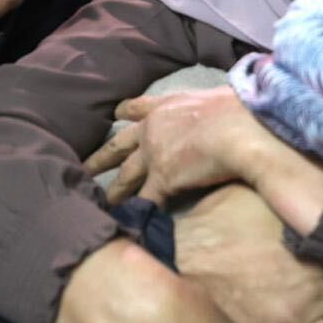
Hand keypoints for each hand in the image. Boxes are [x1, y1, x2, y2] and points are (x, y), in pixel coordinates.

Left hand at [85, 86, 262, 204]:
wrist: (237, 128)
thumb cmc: (238, 109)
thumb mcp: (218, 98)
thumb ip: (212, 108)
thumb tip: (226, 110)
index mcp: (166, 107)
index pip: (138, 107)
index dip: (126, 112)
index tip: (115, 114)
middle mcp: (152, 130)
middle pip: (119, 146)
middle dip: (102, 158)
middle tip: (84, 167)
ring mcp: (153, 157)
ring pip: (126, 177)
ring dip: (114, 191)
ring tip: (101, 201)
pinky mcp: (162, 181)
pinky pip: (145, 202)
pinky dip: (137, 213)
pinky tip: (129, 224)